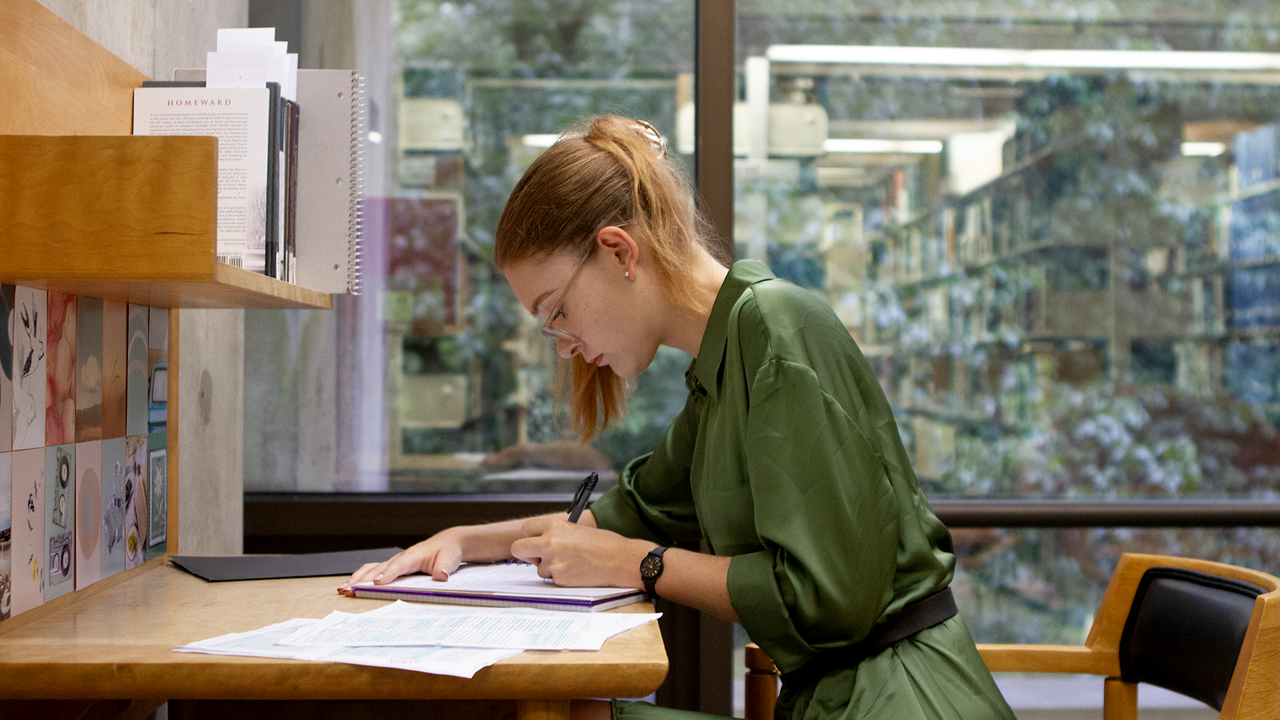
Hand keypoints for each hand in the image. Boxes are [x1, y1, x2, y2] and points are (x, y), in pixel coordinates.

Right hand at [338, 531, 463, 594]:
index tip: (377, 583)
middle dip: (363, 580)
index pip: (398, 566)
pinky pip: (372, 571)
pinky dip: (360, 578)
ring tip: (343, 590)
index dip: (387, 574)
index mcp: (413, 555)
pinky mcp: (391, 567)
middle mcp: (400, 558)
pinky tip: (350, 586)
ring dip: (357, 579)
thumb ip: (444, 567)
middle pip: (378, 569)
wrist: (446, 544)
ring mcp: (394, 562)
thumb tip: (441, 575)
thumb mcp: (450, 559)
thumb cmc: (446, 552)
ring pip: (371, 569)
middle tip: (350, 590)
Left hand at [510, 516, 648, 587]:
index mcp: (555, 526)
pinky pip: (552, 579)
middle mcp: (550, 542)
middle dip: (525, 553)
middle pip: (518, 548)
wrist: (621, 560)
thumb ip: (556, 534)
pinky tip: (577, 571)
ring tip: (572, 563)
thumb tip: (541, 541)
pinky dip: (561, 577)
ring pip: (538, 568)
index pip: (525, 529)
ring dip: (550, 567)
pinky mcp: (559, 579)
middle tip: (536, 556)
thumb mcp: (577, 529)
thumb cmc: (604, 544)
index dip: (530, 536)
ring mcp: (553, 562)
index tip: (535, 540)